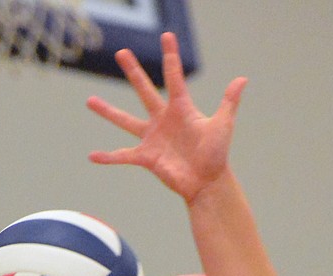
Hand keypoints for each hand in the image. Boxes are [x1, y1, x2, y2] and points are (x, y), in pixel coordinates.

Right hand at [87, 32, 246, 203]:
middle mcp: (163, 120)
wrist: (208, 183)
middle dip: (134, 72)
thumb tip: (242, 79)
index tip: (167, 36)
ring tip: (89, 100)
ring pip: (125, 121)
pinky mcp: (147, 157)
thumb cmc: (216, 155)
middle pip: (145, 90)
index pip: (174, 77)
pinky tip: (92, 156)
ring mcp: (153, 138)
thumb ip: (228, 102)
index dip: (171, 56)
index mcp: (181, 109)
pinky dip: (108, 158)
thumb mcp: (222, 126)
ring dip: (108, 111)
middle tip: (121, 53)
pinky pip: (123, 156)